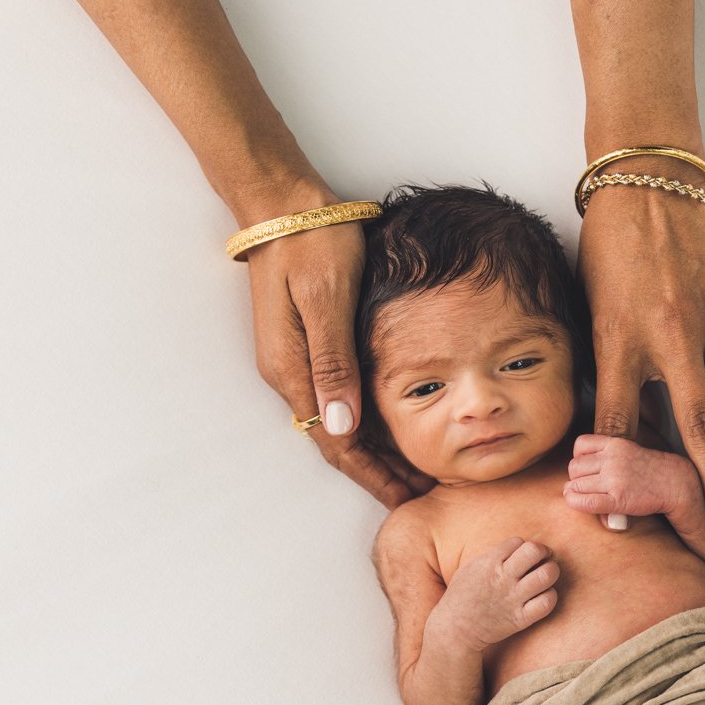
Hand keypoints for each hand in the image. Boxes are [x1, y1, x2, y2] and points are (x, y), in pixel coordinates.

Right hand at [242, 177, 436, 508]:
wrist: (282, 204)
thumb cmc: (313, 242)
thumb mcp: (327, 298)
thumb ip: (334, 361)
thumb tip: (340, 425)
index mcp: (295, 369)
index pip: (337, 444)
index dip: (374, 476)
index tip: (408, 500)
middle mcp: (290, 373)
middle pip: (338, 442)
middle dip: (378, 472)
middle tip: (422, 494)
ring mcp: (294, 360)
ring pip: (339, 424)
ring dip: (375, 451)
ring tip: (415, 470)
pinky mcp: (304, 345)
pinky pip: (337, 399)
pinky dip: (366, 421)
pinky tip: (393, 424)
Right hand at [429, 538, 559, 652]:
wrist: (455, 630)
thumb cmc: (462, 596)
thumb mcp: (470, 568)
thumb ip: (493, 555)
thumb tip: (517, 547)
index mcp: (489, 563)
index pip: (518, 541)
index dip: (522, 546)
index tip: (521, 556)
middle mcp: (503, 578)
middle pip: (535, 551)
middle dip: (543, 552)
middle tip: (542, 560)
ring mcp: (513, 599)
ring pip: (546, 575)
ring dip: (550, 573)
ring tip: (545, 577)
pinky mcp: (520, 619)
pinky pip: (546, 603)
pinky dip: (550, 597)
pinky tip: (543, 596)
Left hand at [561, 434, 697, 528]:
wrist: (675, 484)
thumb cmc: (649, 469)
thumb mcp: (628, 450)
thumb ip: (604, 453)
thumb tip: (576, 471)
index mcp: (615, 444)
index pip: (580, 445)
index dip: (579, 458)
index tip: (587, 467)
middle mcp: (613, 459)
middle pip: (574, 467)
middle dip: (577, 477)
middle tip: (589, 485)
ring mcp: (615, 479)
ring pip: (576, 484)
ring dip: (577, 491)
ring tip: (589, 495)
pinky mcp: (618, 499)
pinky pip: (586, 501)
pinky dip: (576, 503)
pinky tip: (579, 503)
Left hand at [578, 182, 704, 541]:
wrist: (647, 185)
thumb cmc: (610, 253)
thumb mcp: (594, 313)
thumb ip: (608, 373)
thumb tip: (618, 438)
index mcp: (620, 339)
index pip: (619, 422)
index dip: (620, 476)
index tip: (624, 525)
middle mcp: (669, 336)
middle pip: (695, 429)